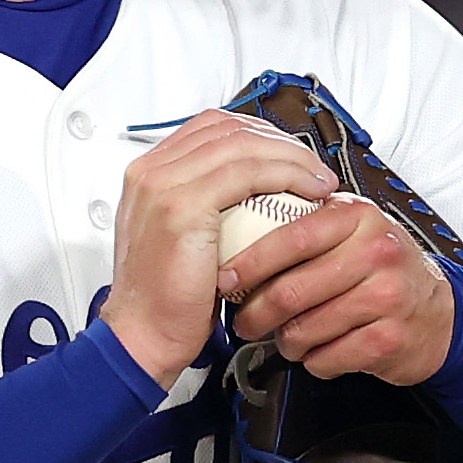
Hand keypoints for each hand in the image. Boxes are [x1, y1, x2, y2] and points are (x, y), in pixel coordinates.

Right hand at [101, 111, 335, 387]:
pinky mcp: (182, 206)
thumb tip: (255, 191)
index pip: (211, 127)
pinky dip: (286, 175)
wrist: (142, 336)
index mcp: (148, 173)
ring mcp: (163, 185)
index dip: (258, 134)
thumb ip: (207, 206)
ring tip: (320, 180)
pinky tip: (308, 191)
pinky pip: (247, 172)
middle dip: (280, 141)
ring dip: (292, 157)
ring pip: (242, 144)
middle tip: (313, 167)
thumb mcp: (184, 238)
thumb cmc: (167, 300)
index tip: (290, 155)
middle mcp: (151, 171)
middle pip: (228, 128)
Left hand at [221, 195, 455, 384]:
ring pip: (304, 330)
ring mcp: (385, 296)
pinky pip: (326, 359)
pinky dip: (313, 361)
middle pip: (290, 291)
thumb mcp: (352, 229)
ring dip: (285, 342)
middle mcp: (376, 252)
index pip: (291, 237)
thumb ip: (307, 223)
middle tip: (246, 320)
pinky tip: (321, 350)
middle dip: (256, 314)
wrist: (438, 313)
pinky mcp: (388, 339)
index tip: (226, 278)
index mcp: (357, 217)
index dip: (250, 262)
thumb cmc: (383, 270)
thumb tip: (239, 236)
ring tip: (288, 336)